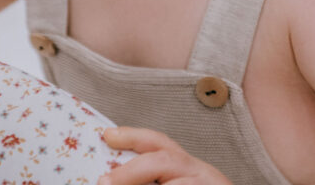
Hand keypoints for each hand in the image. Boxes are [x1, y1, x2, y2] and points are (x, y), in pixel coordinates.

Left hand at [98, 126, 231, 184]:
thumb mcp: (176, 183)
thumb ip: (153, 177)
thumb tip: (112, 177)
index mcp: (189, 168)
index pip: (160, 143)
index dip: (133, 135)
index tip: (107, 135)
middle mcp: (202, 173)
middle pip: (164, 159)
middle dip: (130, 171)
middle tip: (103, 182)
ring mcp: (210, 184)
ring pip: (176, 183)